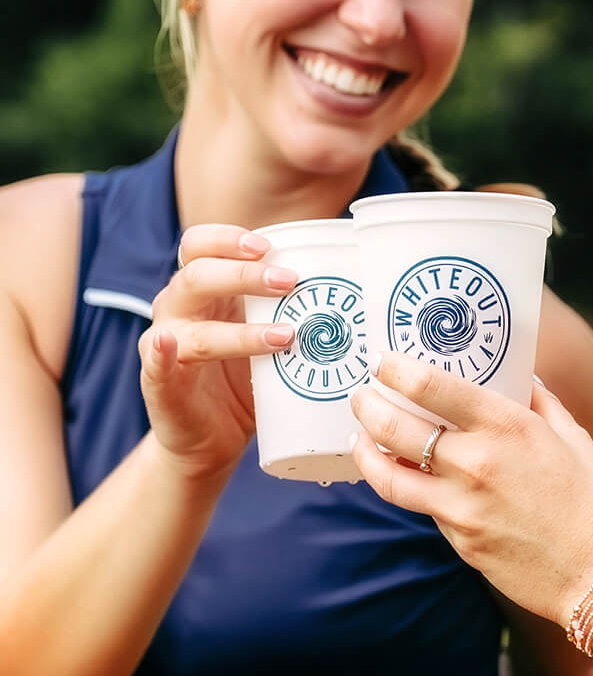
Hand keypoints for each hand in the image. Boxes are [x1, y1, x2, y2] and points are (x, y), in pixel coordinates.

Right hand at [138, 224, 297, 480]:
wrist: (214, 436)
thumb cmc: (249, 371)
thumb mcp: (271, 328)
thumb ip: (292, 302)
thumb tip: (354, 274)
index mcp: (202, 286)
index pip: (199, 244)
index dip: (228, 239)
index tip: (269, 245)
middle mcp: (177, 307)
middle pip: (198, 276)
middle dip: (245, 275)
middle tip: (291, 281)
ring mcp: (165, 344)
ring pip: (191, 326)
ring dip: (239, 330)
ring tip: (286, 335)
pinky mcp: (160, 384)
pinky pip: (155, 366)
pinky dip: (162, 355)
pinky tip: (170, 345)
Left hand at [349, 354, 592, 626]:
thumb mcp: (571, 434)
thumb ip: (538, 399)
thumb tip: (519, 372)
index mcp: (506, 425)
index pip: (431, 387)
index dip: (397, 369)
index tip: (383, 360)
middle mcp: (475, 463)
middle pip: (396, 427)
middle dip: (368, 406)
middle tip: (360, 395)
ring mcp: (462, 507)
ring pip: (391, 476)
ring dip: (366, 452)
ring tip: (359, 437)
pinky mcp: (459, 542)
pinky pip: (423, 508)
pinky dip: (406, 487)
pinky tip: (402, 474)